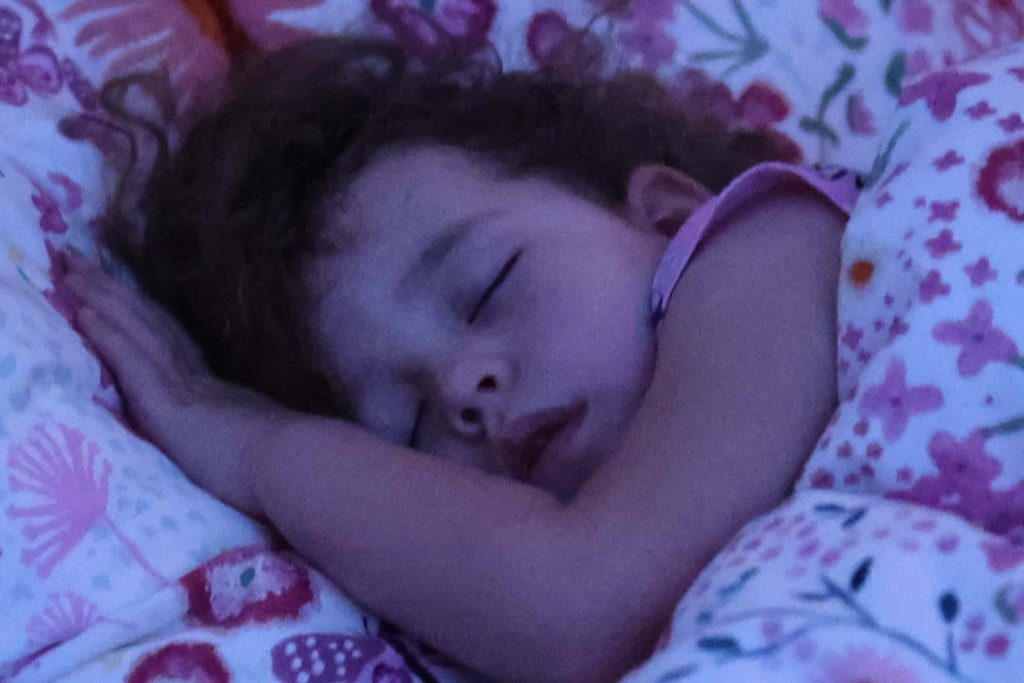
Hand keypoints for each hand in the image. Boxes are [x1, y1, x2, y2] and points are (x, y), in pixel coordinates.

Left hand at [61, 251, 294, 515]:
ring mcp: (182, 386)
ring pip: (135, 330)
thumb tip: (241, 430)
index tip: (115, 288)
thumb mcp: (254, 440)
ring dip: (101, 299)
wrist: (293, 465)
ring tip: (70, 270)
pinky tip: (84, 312)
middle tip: (76, 258)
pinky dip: (107, 334)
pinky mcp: (168, 402)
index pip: (167, 342)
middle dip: (111, 290)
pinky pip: (132, 360)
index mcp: (213, 389)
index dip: (140, 313)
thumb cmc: (281, 465)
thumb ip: (238, 429)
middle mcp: (195, 377)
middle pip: (146, 322)